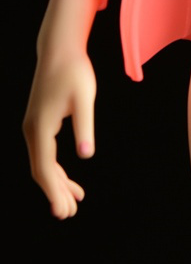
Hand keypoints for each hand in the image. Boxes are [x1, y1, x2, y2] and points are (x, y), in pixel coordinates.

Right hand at [23, 50, 96, 217]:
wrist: (59, 50)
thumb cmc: (74, 71)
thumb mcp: (84, 97)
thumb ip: (85, 125)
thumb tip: (86, 153)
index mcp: (41, 127)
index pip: (44, 168)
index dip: (54, 191)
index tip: (63, 210)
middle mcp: (32, 129)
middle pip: (41, 171)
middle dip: (55, 193)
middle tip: (70, 214)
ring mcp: (33, 126)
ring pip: (43, 164)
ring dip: (56, 184)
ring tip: (73, 202)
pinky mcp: (40, 122)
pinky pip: (45, 153)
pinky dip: (56, 169)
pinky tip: (70, 179)